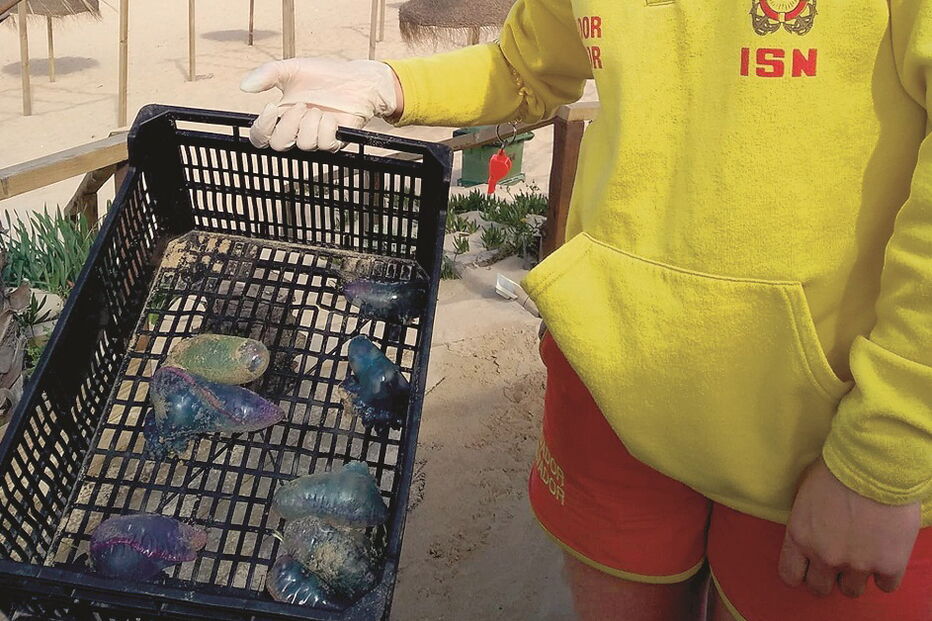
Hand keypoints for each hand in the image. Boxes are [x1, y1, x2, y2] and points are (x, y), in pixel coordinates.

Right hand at [240, 58, 400, 151]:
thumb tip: (244, 86)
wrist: (356, 79)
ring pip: (304, 144)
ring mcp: (315, 138)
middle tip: (302, 105)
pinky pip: (324, 144)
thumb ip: (267, 74)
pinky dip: (326, 127)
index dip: (261, 129)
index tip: (271, 108)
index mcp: (280, 116)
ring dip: (310, 122)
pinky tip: (331, 116)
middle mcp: (296, 131)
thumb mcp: (291, 69)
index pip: (260, 137)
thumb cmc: (323, 75)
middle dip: (289, 124)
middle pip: (279, 145)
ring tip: (319, 108)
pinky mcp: (334, 142)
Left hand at [779, 457, 920, 597]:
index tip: (808, 567)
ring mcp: (857, 564)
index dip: (800, 572)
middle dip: (827, 577)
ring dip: (855, 577)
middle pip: (820, 588)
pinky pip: (886, 586)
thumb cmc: (835, 469)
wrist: (874, 464)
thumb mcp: (804, 492)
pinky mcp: (888, 564)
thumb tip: (809, 530)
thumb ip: (804, 520)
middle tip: (837, 562)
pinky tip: (885, 556)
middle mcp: (824, 556)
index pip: (790, 574)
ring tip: (862, 556)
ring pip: (851, 591)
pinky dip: (885, 574)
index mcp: (799, 537)